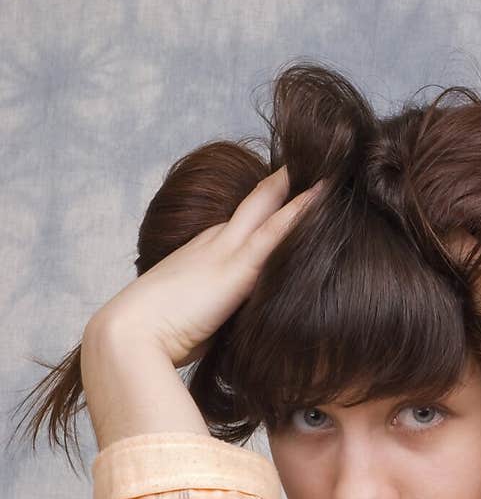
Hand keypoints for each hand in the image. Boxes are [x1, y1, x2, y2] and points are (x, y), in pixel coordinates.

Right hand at [84, 167, 324, 367]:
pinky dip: (302, 212)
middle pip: (257, 204)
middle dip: (286, 183)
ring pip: (270, 208)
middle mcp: (215, 243)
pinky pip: (276, 232)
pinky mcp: (237, 268)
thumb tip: (240, 328)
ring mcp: (225, 251)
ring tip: (333, 167)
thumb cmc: (157, 338)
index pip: (243, 226)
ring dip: (301, 189)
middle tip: (319, 160)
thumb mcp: (195, 321)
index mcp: (203, 255)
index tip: (293, 191)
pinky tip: (326, 194)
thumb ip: (220, 315)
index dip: (268, 208)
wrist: (129, 336)